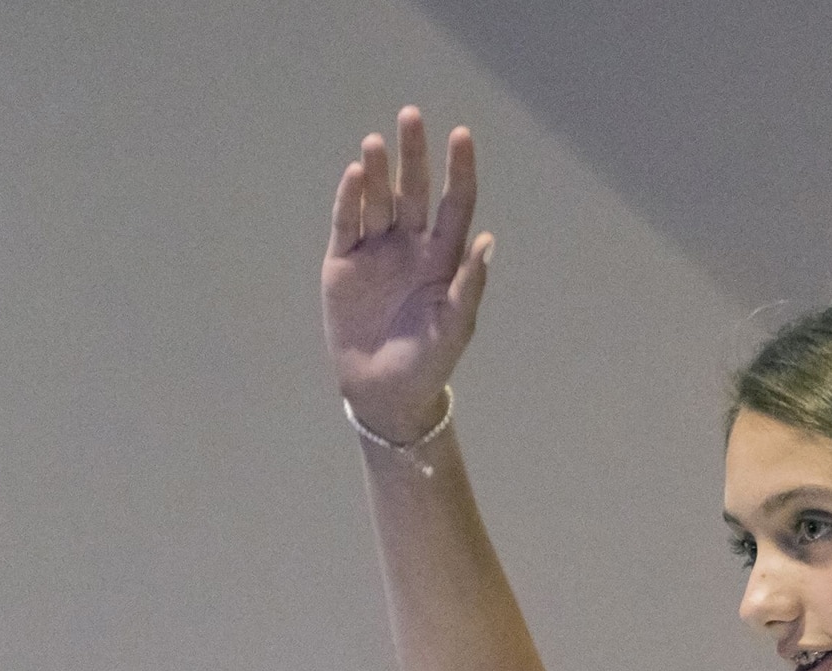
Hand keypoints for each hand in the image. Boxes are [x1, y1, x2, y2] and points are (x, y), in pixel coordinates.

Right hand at [322, 109, 492, 443]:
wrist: (383, 393)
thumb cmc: (427, 363)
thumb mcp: (454, 327)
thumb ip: (469, 285)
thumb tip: (488, 240)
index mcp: (443, 258)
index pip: (454, 203)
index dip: (458, 170)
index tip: (461, 135)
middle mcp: (410, 246)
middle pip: (414, 190)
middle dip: (414, 155)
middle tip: (412, 116)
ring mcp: (376, 251)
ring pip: (378, 200)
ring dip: (378, 171)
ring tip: (376, 143)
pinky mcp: (343, 262)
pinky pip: (347, 223)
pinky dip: (350, 199)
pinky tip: (356, 174)